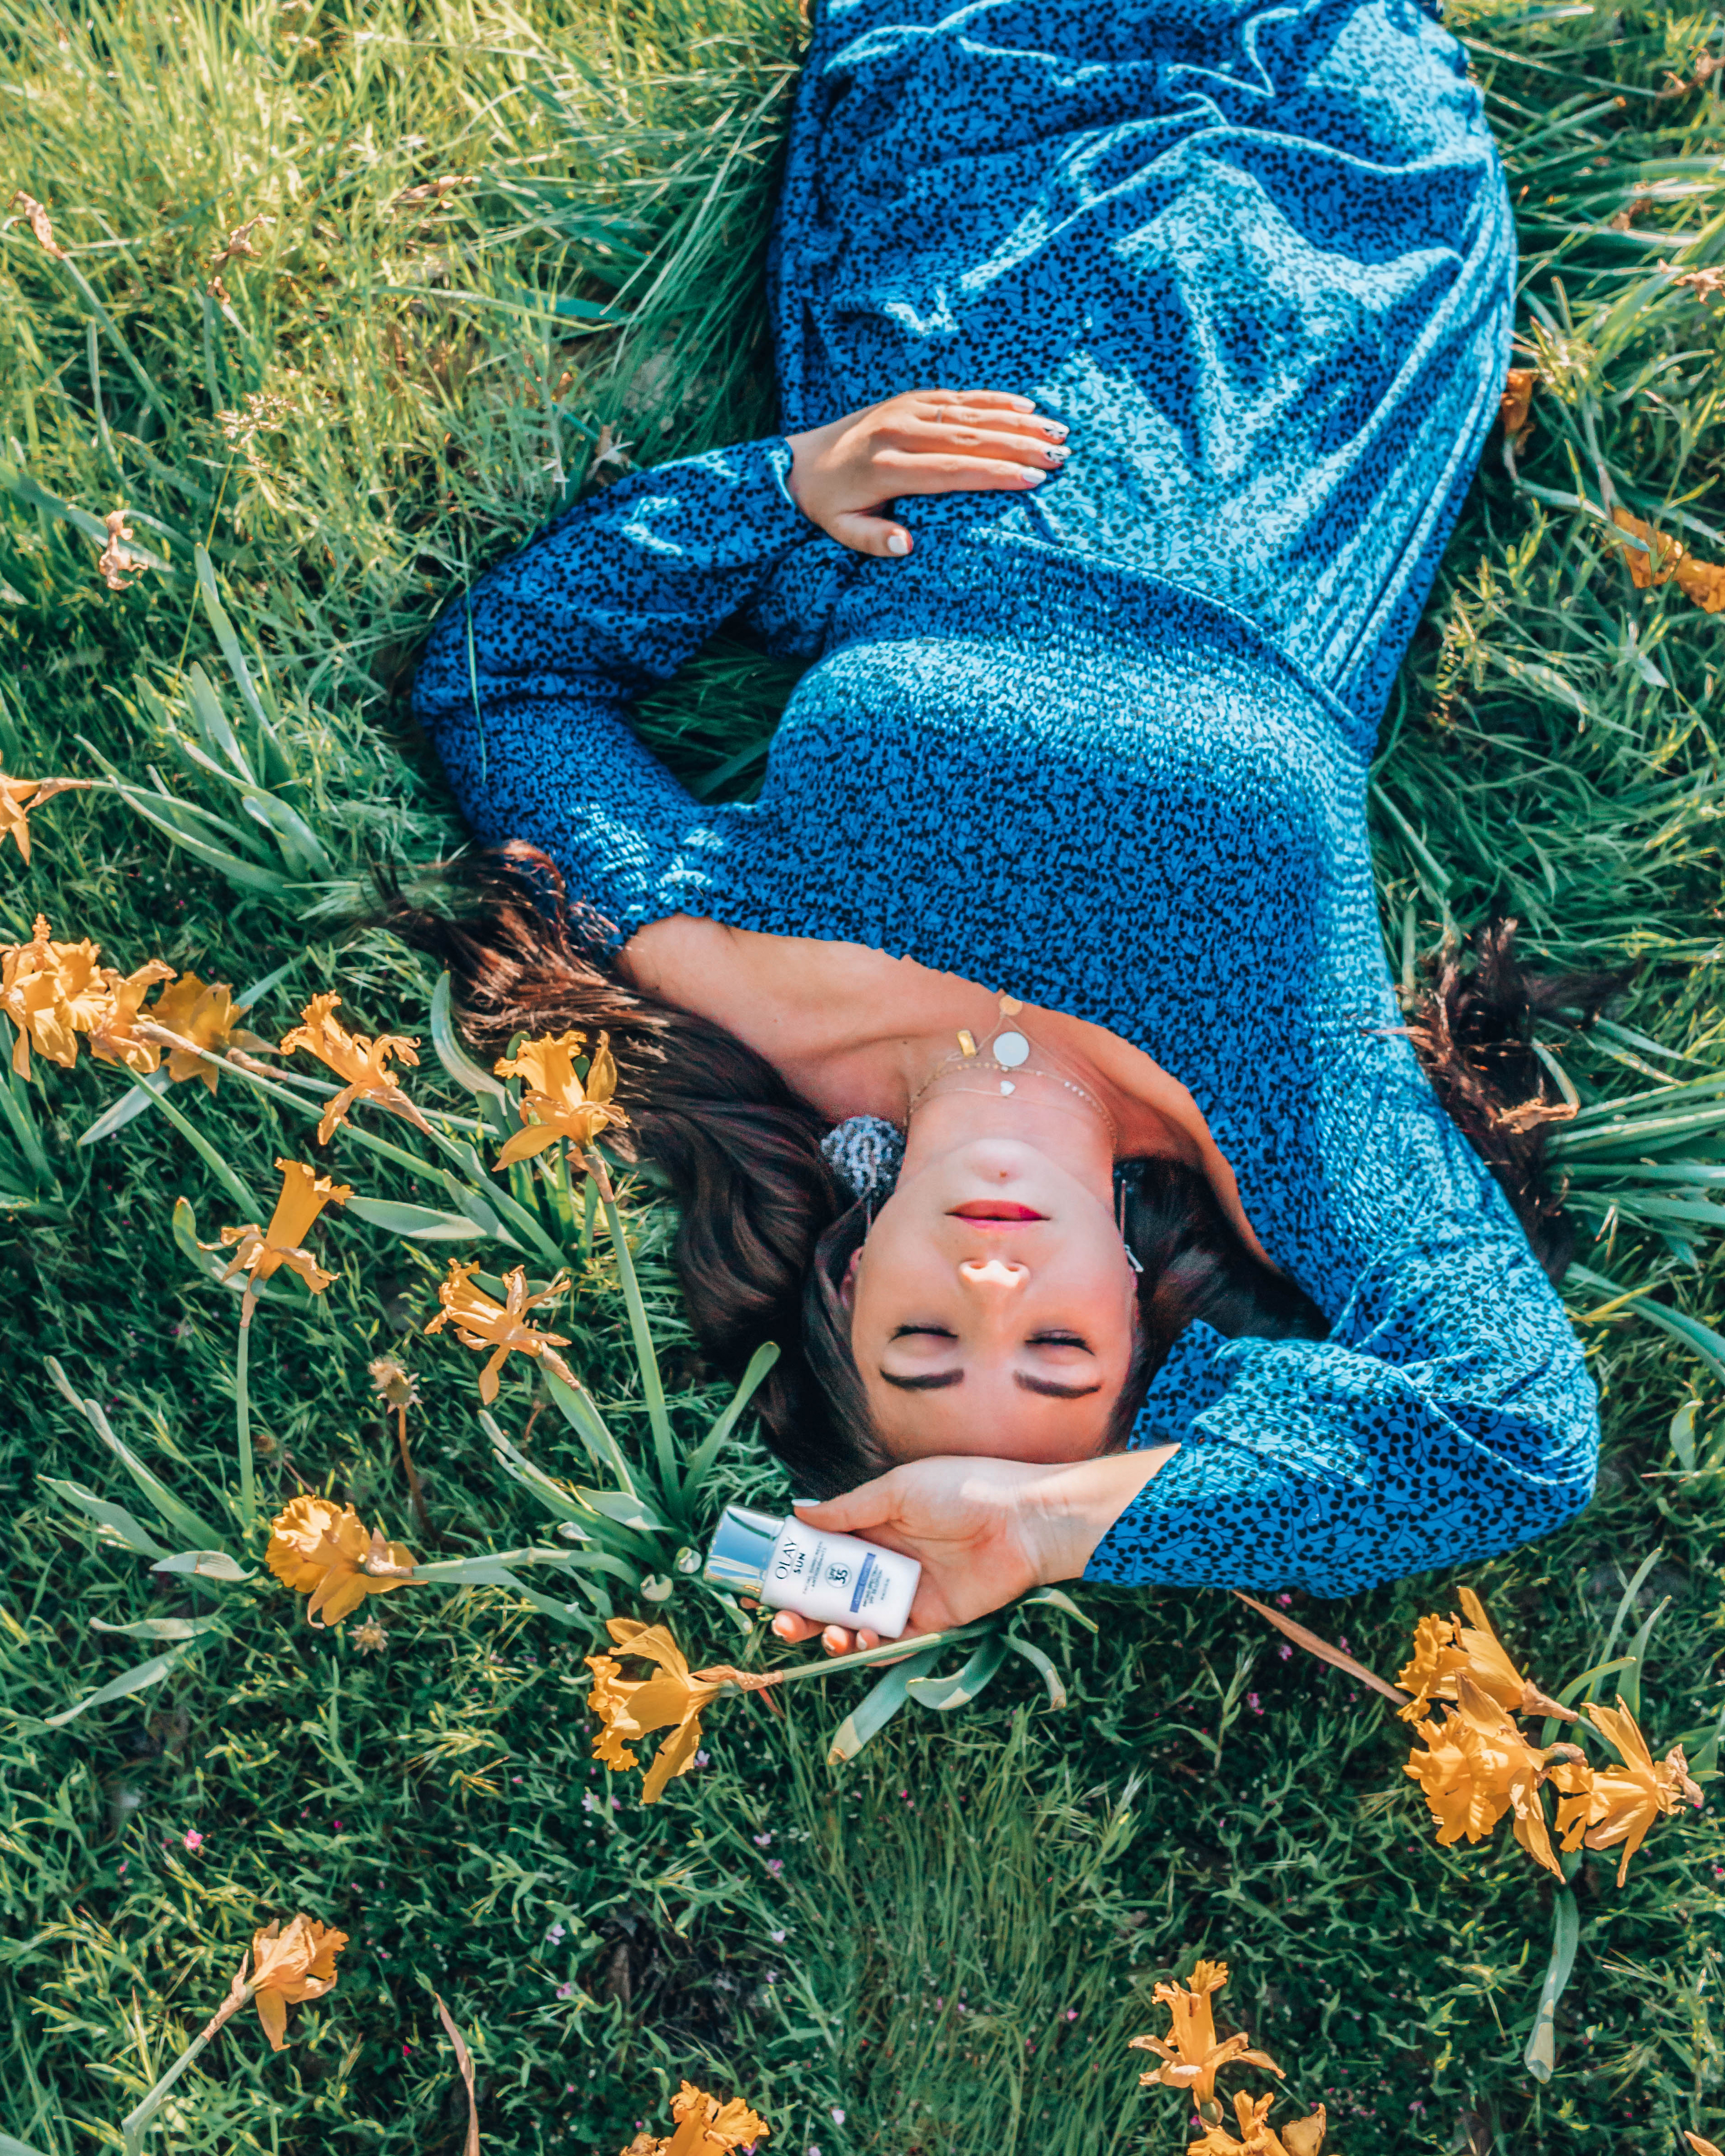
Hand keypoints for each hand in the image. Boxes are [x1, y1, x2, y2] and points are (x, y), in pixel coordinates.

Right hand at [768, 1446, 1173, 1655]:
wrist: (1025, 1520)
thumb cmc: (965, 1491)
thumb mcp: (899, 1489)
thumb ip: (848, 1508)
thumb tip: (797, 1513)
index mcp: (874, 1525)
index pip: (821, 1550)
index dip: (790, 1567)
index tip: (759, 1580)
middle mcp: (885, 1562)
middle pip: (830, 1593)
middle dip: (799, 1609)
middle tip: (778, 1620)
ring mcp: (907, 1594)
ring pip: (854, 1622)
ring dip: (829, 1632)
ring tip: (823, 1632)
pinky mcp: (932, 1621)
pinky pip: (891, 1643)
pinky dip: (867, 1648)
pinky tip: (853, 1641)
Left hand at [786, 388, 1069, 558]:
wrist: (799, 462)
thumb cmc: (828, 505)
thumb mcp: (842, 531)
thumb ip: (874, 540)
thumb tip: (909, 547)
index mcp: (887, 467)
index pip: (951, 470)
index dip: (994, 474)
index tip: (1032, 480)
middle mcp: (899, 432)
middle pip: (970, 438)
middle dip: (1019, 446)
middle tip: (1060, 457)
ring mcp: (906, 410)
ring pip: (971, 413)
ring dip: (1018, 422)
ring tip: (1058, 433)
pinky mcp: (910, 399)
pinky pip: (960, 397)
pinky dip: (995, 401)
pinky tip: (1027, 408)